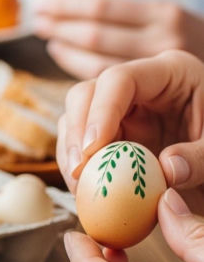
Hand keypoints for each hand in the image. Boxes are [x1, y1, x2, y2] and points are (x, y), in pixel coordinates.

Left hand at [34, 0, 203, 78]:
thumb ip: (126, 18)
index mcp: (162, 13)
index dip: (66, 6)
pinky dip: (79, 69)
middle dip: (60, 27)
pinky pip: (104, 81)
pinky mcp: (152, 92)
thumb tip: (70, 9)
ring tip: (49, 37)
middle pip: (93, 34)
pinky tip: (65, 56)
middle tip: (37, 20)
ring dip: (66, 49)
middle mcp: (160, 40)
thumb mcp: (163, 18)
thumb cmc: (186, 41)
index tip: (42, 4)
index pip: (102, 7)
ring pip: (95, 63)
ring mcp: (156, 68)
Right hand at [56, 50, 203, 211]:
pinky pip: (81, 145)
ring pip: (76, 118)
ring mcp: (121, 111)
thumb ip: (202, 158)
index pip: (120, 79)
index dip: (100, 111)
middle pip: (86, 94)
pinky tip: (84, 188)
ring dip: (71, 152)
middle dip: (76, 132)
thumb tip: (167, 169)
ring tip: (79, 185)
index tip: (92, 148)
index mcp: (170, 73)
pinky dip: (78, 166)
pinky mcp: (112, 135)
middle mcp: (138, 87)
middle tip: (79, 170)